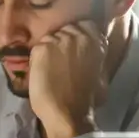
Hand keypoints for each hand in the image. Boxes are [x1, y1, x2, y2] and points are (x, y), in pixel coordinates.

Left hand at [29, 19, 106, 137]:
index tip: (74, 44)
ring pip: (50, 38)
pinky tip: (40, 70)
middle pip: (66, 29)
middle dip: (63, 40)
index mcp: (96, 42)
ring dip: (49, 49)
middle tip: (59, 57)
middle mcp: (77, 36)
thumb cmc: (87, 100)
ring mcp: (58, 41)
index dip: (78, 33)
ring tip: (48, 65)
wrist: (67, 112)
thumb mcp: (100, 74)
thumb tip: (92, 52)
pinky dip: (37, 58)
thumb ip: (95, 57)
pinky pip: (38, 47)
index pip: (85, 24)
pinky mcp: (41, 49)